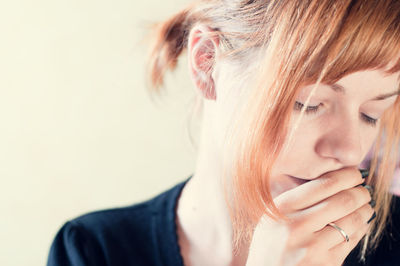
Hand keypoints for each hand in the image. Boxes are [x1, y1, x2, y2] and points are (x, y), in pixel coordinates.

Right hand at [245, 167, 374, 265]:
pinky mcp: (326, 263)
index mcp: (283, 207)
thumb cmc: (270, 244)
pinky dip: (361, 229)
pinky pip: (352, 241)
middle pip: (343, 201)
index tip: (355, 173)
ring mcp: (313, 246)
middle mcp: (297, 225)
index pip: (324, 184)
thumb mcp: (273, 215)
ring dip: (364, 210)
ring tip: (365, 206)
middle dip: (361, 193)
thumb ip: (297, 198)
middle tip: (364, 190)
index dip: (347, 176)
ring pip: (351, 221)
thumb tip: (334, 179)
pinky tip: (360, 224)